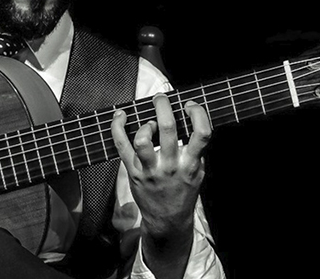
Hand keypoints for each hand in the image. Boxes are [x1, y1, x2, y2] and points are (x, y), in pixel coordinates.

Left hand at [111, 93, 211, 275]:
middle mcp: (171, 165)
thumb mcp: (199, 173)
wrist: (168, 220)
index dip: (197, 113)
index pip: (201, 133)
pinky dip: (117, 127)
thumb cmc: (184, 191)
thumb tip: (192, 119)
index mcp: (191, 164)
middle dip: (163, 106)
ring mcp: (150, 169)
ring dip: (145, 123)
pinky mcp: (133, 172)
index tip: (190, 105)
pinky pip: (121, 145)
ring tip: (149, 121)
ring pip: (142, 139)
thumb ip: (196, 150)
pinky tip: (120, 115)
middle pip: (167, 128)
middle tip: (161, 98)